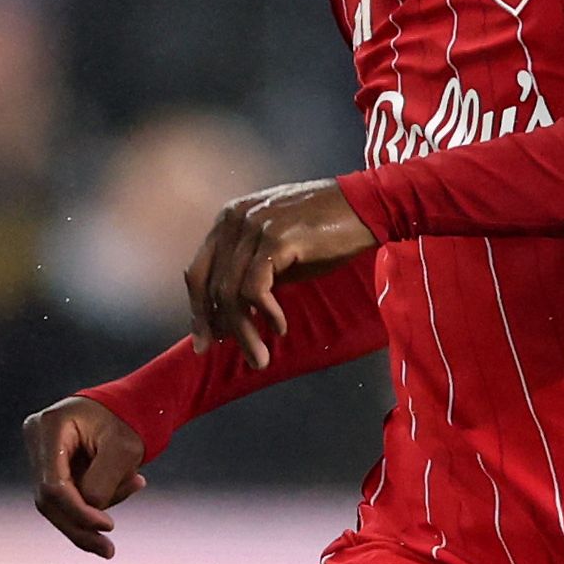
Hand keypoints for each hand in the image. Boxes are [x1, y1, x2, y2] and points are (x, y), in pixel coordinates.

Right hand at [24, 394, 148, 556]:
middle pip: (49, 499)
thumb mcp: (124, 450)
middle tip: (108, 550)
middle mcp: (36, 439)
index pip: (54, 486)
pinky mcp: (51, 466)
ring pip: (56, 503)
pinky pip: (66, 497)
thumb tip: (90, 512)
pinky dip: (94, 504)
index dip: (78, 512)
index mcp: (49, 427)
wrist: (130, 405)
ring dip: (91, 516)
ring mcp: (40, 453)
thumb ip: (103, 483)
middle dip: (80, 526)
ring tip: (135, 485)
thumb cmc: (128, 421)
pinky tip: (131, 483)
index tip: (108, 526)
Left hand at [185, 180, 376, 365]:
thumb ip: (253, 272)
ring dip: (244, 330)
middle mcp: (234, 220)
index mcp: (228, 219)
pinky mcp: (276, 238)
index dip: (199, 310)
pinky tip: (279, 327)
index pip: (198, 271)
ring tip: (259, 357)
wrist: (365, 206)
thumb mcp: (278, 250)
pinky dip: (265, 313)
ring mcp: (253, 227)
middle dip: (217, 326)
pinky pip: (255, 287)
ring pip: (231, 291)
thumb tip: (233, 315)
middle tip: (230, 355)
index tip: (205, 341)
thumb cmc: (326, 231)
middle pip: (209, 283)